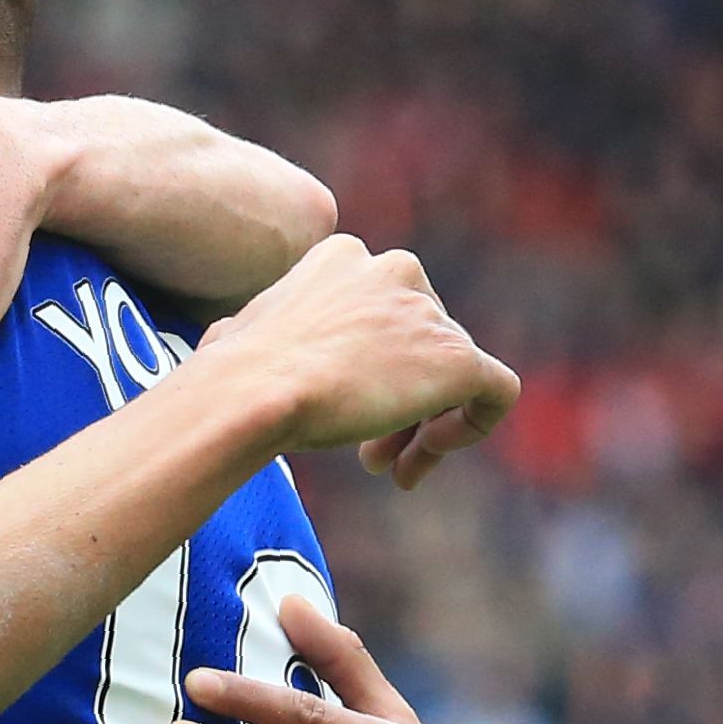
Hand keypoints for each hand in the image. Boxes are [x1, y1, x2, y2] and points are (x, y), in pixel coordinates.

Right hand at [197, 237, 517, 476]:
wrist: (253, 390)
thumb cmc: (229, 372)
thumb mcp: (236, 332)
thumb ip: (263, 328)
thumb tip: (227, 339)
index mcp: (344, 257)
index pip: (383, 313)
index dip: (368, 368)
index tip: (342, 410)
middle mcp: (396, 270)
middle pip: (421, 342)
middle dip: (398, 400)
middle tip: (367, 453)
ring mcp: (430, 313)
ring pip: (453, 372)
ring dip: (423, 424)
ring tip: (388, 467)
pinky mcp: (457, 358)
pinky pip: (495, 391)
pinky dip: (471, 427)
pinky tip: (423, 459)